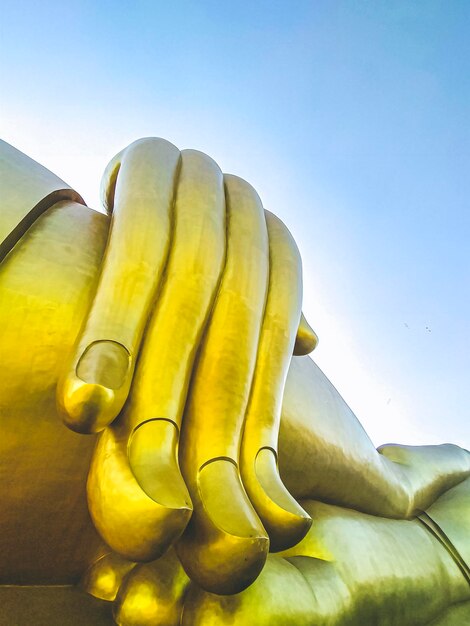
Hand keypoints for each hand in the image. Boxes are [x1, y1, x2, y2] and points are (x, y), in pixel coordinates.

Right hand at [57, 138, 316, 593]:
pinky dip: (116, 317)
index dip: (259, 418)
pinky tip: (91, 388)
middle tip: (173, 503)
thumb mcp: (221, 284)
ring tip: (107, 437)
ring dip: (148, 369)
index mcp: (275, 243)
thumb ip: (263, 316)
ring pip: (188, 288)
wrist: (150, 170)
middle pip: (236, 323)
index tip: (242, 496)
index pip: (275, 342)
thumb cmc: (180, 251)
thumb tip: (312, 342)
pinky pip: (136, 243)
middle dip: (204, 414)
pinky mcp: (151, 157)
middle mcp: (249, 208)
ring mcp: (205, 178)